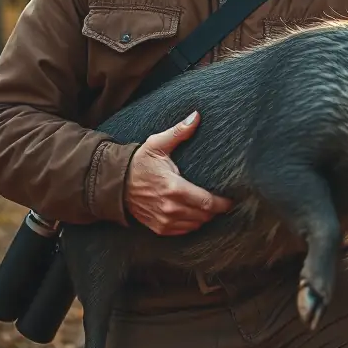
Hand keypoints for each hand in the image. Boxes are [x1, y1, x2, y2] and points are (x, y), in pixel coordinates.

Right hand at [125, 111, 233, 235]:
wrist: (116, 183)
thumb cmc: (139, 162)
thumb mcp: (157, 144)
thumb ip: (179, 132)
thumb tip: (196, 116)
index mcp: (173, 188)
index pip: (207, 202)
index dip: (223, 203)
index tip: (231, 199)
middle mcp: (170, 208)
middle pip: (204, 216)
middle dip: (216, 210)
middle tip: (223, 201)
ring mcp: (164, 221)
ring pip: (196, 225)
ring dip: (205, 217)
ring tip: (210, 206)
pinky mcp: (160, 228)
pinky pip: (184, 231)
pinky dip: (192, 224)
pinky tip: (195, 213)